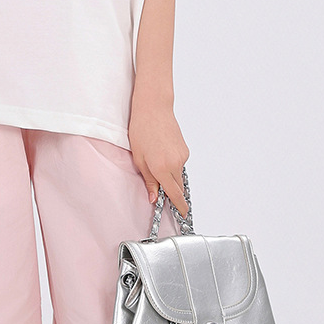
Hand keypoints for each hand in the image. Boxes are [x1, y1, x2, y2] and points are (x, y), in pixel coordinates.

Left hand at [128, 102, 189, 217]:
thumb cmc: (141, 130)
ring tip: (155, 161)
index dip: (179, 207)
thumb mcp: (139, 158)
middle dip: (171, 191)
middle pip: (177, 186)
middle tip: (159, 188)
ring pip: (178, 175)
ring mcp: (182, 155)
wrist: (153, 108)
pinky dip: (172, 164)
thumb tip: (154, 197)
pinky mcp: (185, 149)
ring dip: (170, 176)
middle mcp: (175, 163)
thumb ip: (149, 180)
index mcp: (162, 168)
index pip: (175, 194)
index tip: (182, 215)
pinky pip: (179, 164)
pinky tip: (161, 153)